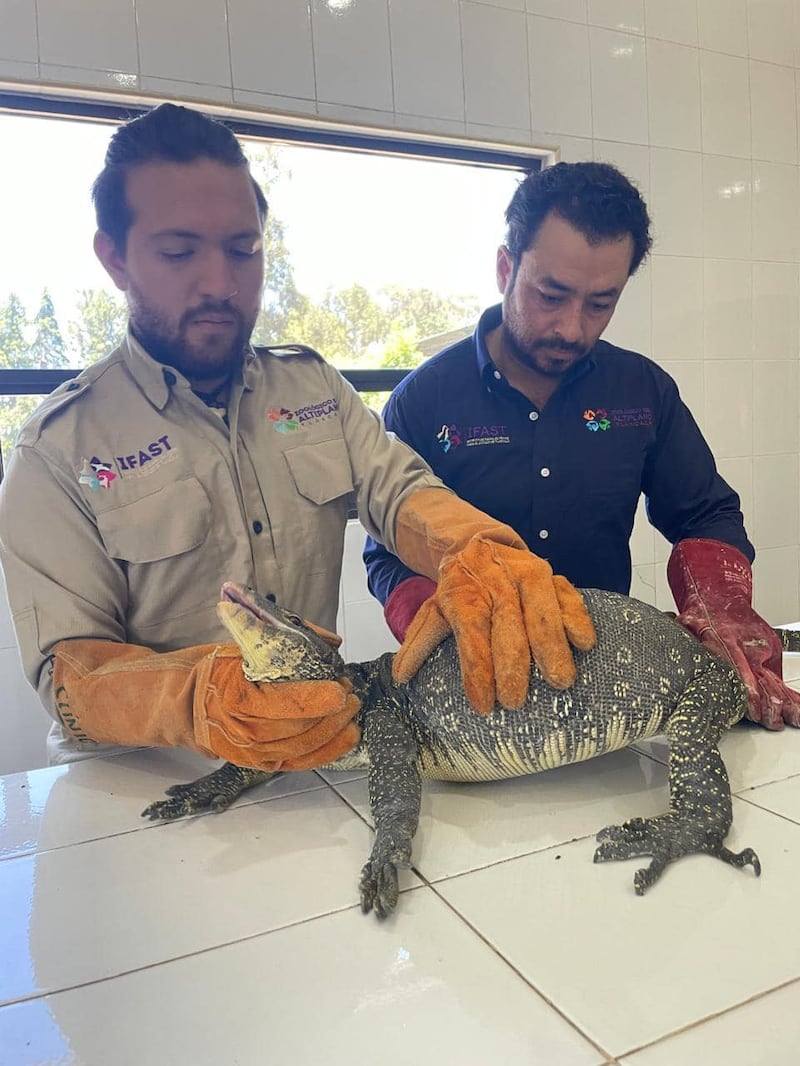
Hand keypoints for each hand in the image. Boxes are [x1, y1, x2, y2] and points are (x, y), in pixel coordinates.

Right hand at [52, 639, 360, 768]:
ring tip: (354, 717)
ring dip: (333, 735)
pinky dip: (323, 754)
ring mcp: (247, 751)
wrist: (179, 704)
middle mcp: (240, 728)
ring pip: (300, 749)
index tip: (341, 687)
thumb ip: (284, 640)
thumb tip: (331, 640)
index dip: (317, 698)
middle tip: (353, 697)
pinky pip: (294, 763)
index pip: (285, 703)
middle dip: (332, 715)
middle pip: (298, 728)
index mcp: (235, 695)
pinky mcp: (255, 763)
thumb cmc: (212, 669)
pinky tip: (344, 740)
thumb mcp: (239, 645)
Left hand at [392, 538, 595, 713]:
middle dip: (512, 667)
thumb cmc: (459, 589)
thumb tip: (400, 677)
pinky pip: (569, 596)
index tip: (483, 705)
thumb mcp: (433, 610)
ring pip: (542, 612)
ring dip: (551, 647)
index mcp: (464, 593)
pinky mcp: (554, 575)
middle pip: (507, 628)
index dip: (477, 671)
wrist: (479, 544)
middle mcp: (496, 583)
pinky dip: (577, 618)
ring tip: (558, 681)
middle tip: (516, 701)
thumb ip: (419, 642)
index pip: (471, 636)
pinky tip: (584, 643)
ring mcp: (528, 576)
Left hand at [668, 539, 799, 728]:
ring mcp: (762, 647)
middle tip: (771, 722)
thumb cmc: (702, 613)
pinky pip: (778, 674)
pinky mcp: (771, 648)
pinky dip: (785, 692)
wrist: (720, 592)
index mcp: (726, 641)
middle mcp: (749, 646)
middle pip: (762, 680)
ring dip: (783, 702)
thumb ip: (687, 649)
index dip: (747, 693)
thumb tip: (672, 671)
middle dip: (768, 705)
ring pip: (775, 679)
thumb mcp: (688, 627)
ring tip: (789, 720)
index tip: (752, 711)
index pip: (740, 672)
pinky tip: (794, 710)